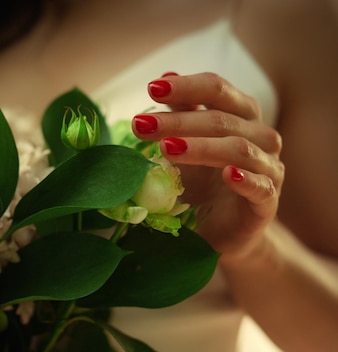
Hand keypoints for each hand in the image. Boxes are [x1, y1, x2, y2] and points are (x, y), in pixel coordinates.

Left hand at [132, 72, 284, 259]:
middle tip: (141, 125)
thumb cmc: (202, 182)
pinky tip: (226, 176)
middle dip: (178, 121)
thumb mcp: (186, 145)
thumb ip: (181, 113)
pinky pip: (260, 186)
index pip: (216, 90)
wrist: (223, 230)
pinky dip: (244, 179)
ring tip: (165, 148)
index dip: (186, 87)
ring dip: (200, 147)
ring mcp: (269, 168)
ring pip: (238, 149)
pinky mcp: (268, 202)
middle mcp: (260, 135)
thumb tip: (164, 76)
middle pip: (221, 120)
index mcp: (241, 115)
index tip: (152, 88)